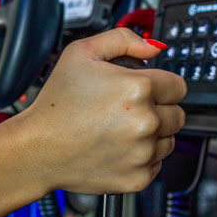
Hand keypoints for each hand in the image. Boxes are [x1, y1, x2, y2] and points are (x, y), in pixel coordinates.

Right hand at [18, 28, 185, 194]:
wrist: (38, 149)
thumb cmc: (56, 104)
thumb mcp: (82, 52)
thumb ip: (123, 39)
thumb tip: (153, 48)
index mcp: (139, 88)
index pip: (179, 87)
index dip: (162, 86)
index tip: (146, 91)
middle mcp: (146, 121)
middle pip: (178, 114)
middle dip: (159, 110)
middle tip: (127, 112)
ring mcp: (144, 153)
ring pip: (170, 140)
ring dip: (153, 135)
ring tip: (119, 131)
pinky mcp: (139, 178)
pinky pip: (156, 164)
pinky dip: (142, 158)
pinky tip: (117, 149)